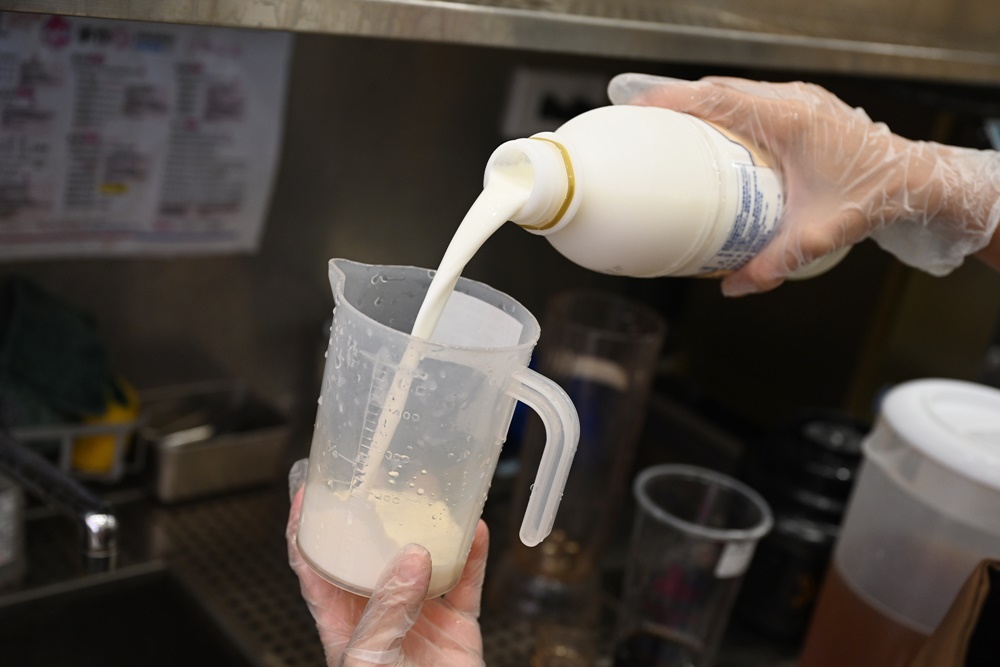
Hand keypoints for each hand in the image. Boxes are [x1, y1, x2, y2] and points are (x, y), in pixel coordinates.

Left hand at [286, 461, 487, 665]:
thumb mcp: (367, 660)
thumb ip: (384, 611)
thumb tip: (410, 558)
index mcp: (340, 621)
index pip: (314, 566)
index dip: (307, 528)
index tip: (308, 490)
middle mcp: (379, 610)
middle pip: (373, 551)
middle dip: (377, 513)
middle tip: (383, 475)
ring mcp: (420, 614)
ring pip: (423, 557)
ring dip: (430, 523)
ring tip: (434, 486)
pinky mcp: (457, 624)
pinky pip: (466, 580)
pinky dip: (473, 553)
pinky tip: (475, 527)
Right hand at [608, 74, 999, 294]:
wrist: (917, 179)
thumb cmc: (875, 196)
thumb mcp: (817, 234)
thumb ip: (772, 263)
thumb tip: (732, 286)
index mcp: (788, 120)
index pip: (718, 99)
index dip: (673, 99)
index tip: (639, 106)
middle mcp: (793, 102)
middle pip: (720, 89)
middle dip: (679, 101)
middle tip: (646, 124)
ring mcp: (801, 101)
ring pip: (738, 91)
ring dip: (703, 105)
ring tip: (673, 130)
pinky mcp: (806, 108)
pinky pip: (755, 100)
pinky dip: (727, 111)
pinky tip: (716, 136)